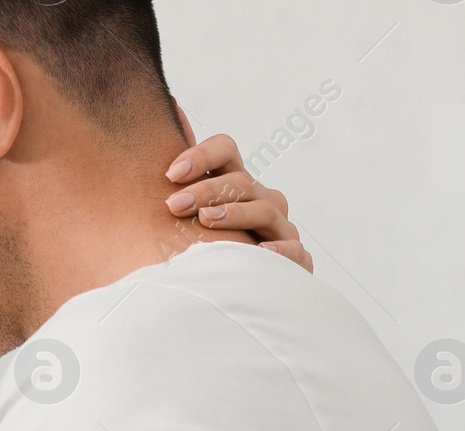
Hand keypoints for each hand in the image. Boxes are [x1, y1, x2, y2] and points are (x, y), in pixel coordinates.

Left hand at [165, 111, 312, 272]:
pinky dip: (279, 252)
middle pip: (241, 181)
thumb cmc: (208, 246)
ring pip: (265, 211)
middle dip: (206, 190)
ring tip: (206, 222)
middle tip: (174, 205)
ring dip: (234, 214)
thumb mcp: (189, 209)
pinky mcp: (295, 262)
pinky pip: (295, 252)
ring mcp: (280, 229)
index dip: (201, 155)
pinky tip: (259, 253)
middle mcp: (261, 200)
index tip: (171, 174)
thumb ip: (182, 168)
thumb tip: (169, 104)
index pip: (226, 150)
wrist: (242, 292)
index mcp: (234, 183)